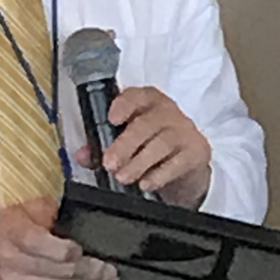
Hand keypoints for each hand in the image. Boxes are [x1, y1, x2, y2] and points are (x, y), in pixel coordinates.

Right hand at [0, 196, 117, 279]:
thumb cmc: (6, 234)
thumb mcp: (24, 210)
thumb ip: (48, 209)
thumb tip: (70, 215)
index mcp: (17, 236)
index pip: (55, 250)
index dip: (73, 251)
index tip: (82, 250)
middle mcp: (14, 265)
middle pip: (65, 272)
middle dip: (93, 273)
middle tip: (110, 273)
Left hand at [97, 87, 211, 206]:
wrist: (187, 167)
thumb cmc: (151, 148)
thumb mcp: (128, 144)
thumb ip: (102, 148)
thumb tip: (82, 155)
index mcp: (148, 103)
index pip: (138, 95)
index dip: (124, 104)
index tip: (111, 119)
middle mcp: (168, 112)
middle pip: (146, 124)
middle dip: (125, 145)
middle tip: (109, 163)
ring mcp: (185, 130)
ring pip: (161, 143)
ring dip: (139, 163)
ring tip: (123, 177)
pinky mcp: (197, 151)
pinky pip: (178, 162)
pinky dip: (159, 175)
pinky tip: (146, 184)